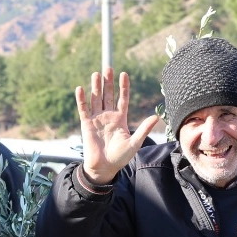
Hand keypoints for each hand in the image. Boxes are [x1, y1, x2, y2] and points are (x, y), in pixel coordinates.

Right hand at [75, 68, 160, 185]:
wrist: (104, 168)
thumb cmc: (120, 157)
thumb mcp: (135, 142)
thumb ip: (144, 129)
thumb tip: (156, 117)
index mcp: (120, 119)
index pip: (122, 99)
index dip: (123, 87)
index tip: (124, 74)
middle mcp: (108, 116)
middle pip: (108, 95)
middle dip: (108, 83)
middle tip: (108, 68)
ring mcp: (96, 119)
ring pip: (96, 99)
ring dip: (95, 87)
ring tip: (96, 74)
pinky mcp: (86, 124)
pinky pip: (83, 109)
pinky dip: (81, 99)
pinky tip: (80, 89)